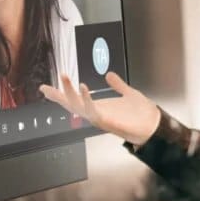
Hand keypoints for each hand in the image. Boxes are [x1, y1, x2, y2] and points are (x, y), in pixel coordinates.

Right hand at [40, 72, 160, 145]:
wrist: (155, 125)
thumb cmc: (142, 113)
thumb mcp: (128, 93)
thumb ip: (118, 85)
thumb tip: (109, 75)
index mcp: (99, 107)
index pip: (75, 100)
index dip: (60, 94)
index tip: (44, 88)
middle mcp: (96, 113)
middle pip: (70, 105)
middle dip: (58, 96)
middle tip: (46, 87)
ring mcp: (100, 118)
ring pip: (78, 107)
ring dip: (70, 93)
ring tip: (65, 77)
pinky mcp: (107, 121)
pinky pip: (92, 111)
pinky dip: (87, 99)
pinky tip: (83, 88)